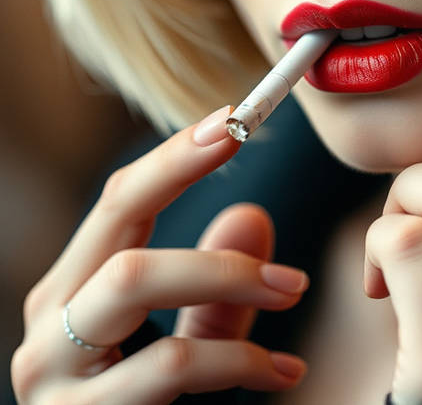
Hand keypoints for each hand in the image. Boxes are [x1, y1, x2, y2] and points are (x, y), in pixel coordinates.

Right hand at [12, 105, 308, 403]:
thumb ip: (213, 296)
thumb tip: (251, 216)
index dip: (178, 156)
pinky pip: (170, 366)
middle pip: (121, 230)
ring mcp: (55, 381)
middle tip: (264, 167)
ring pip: (136, 284)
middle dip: (195, 193)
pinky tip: (285, 372)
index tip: (236, 120)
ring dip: (227, 276)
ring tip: (293, 289)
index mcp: (70, 295)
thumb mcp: (185, 349)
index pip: (120, 202)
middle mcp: (50, 329)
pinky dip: (239, 361)